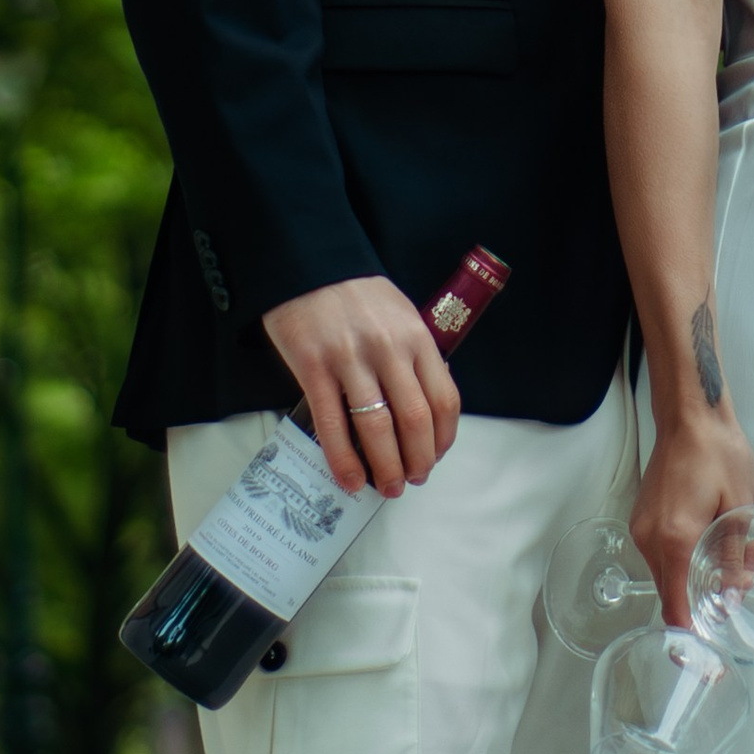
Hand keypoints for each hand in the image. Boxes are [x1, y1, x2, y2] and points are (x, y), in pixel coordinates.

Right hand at [263, 274, 461, 494]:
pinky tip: (350, 480)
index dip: (444, 439)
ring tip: (388, 488)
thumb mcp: (400, 314)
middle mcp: (389, 349)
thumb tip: (425, 404)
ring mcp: (351, 359)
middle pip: (415, 420)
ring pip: (378, 427)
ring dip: (386, 467)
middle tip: (413, 481)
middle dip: (418, 461)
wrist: (309, 265)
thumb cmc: (357, 294)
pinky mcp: (314, 368)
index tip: (436, 457)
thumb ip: (415, 354)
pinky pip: (332, 423)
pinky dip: (344, 459)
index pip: (444, 399)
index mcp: (416, 336)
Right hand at [629, 405, 753, 628]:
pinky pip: (664, 554)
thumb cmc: (718, 453)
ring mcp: (642, 529)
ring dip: (702, 572)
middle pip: (675, 593)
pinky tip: (718, 536)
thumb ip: (732, 557)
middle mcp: (650, 540)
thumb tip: (730, 597)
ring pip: (671, 574)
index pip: (676, 607)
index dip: (693, 632)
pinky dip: (689, 556)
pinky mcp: (643, 520)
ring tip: (743, 547)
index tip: (713, 642)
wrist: (690, 416)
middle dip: (711, 594)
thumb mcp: (738, 507)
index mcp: (675, 539)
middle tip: (750, 570)